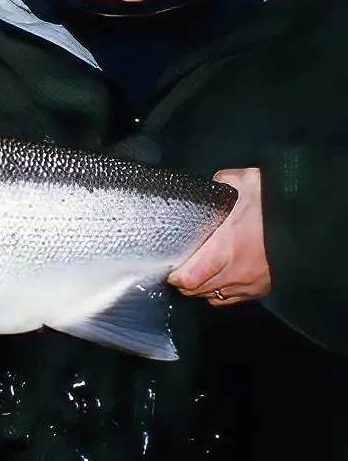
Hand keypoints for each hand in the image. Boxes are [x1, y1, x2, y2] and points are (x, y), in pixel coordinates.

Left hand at [167, 167, 271, 305]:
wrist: (311, 217)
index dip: (175, 275)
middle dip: (184, 281)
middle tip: (179, 267)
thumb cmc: (275, 201)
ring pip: (213, 296)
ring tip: (195, 272)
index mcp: (227, 247)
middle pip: (197, 290)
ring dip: (201, 287)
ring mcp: (251, 282)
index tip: (169, 266)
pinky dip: (220, 291)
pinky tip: (216, 278)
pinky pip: (232, 298)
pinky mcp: (263, 288)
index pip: (190, 278)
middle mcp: (238, 271)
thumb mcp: (241, 183)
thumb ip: (216, 186)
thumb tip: (205, 187)